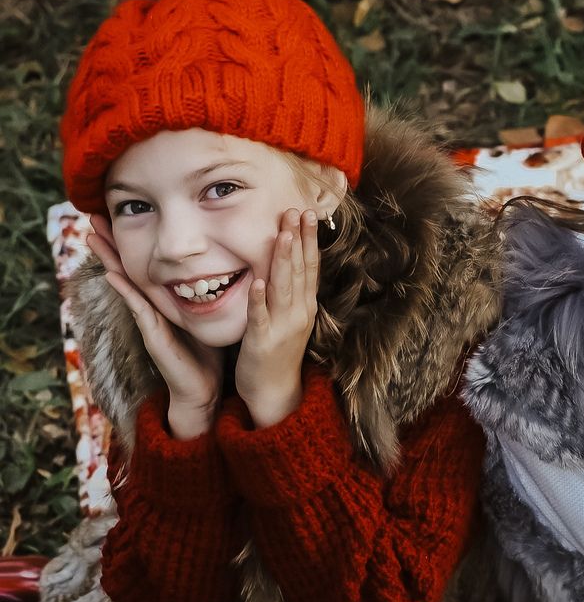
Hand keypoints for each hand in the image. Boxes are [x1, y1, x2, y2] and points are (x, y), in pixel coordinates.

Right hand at [87, 215, 223, 439]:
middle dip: (111, 244)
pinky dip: (125, 291)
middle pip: (128, 269)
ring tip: (92, 237)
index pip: (145, 265)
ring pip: (126, 284)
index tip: (119, 216)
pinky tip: (112, 275)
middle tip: (92, 217)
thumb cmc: (206, 353)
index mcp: (164, 301)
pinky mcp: (154, 336)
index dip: (132, 242)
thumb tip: (224, 266)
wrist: (204, 389)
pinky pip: (138, 309)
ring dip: (109, 260)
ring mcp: (149, 321)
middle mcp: (151, 308)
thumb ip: (208, 294)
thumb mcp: (208, 316)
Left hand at [235, 208, 319, 428]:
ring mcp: (282, 326)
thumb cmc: (278, 352)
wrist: (274, 390)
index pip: (310, 266)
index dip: (309, 239)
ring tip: (283, 234)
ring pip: (283, 287)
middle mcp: (298, 312)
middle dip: (298, 239)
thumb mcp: (292, 317)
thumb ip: (291, 291)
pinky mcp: (262, 341)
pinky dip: (259, 298)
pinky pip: (260, 316)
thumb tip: (290, 260)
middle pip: (299, 270)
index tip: (308, 213)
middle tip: (296, 211)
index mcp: (305, 305)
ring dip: (283, 260)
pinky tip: (256, 280)